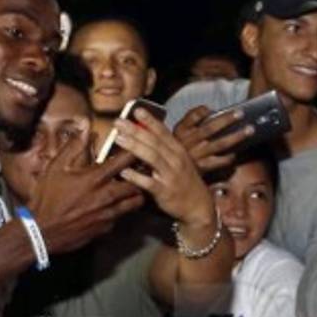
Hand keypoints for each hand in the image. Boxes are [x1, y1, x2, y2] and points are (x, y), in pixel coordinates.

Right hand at [25, 131, 144, 254]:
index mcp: (95, 178)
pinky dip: (122, 209)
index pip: (125, 160)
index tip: (138, 147)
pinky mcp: (106, 228)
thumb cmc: (47, 198)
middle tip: (140, 170)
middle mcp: (106, 196)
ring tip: (132, 187)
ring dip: (136, 194)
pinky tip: (116, 205)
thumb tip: (85, 125)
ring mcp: (108, 214)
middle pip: (138, 184)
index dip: (135, 151)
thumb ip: (73, 146)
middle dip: (141, 176)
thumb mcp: (55, 168)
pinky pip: (122, 216)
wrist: (42, 231)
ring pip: (135, 203)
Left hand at [114, 108, 216, 226]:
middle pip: (154, 141)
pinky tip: (124, 171)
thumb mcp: (179, 161)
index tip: (137, 110)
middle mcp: (176, 160)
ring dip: (135, 147)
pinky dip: (136, 176)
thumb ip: (163, 148)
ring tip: (118, 139)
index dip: (150, 120)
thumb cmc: (184, 181)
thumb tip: (142, 134)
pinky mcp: (165, 192)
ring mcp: (171, 176)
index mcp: (178, 151)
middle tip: (118, 122)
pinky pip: (149, 183)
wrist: (198, 206)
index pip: (163, 132)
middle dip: (136, 130)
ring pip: (152, 157)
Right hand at [172, 105, 254, 172]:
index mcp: (181, 131)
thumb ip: (191, 120)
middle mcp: (188, 143)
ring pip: (219, 144)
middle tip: (241, 113)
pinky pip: (219, 162)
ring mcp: (196, 156)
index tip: (211, 108)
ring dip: (236, 136)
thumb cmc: (179, 150)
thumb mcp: (178, 134)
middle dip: (226, 120)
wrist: (170, 174)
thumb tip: (209, 110)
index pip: (192, 117)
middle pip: (210, 128)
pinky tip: (236, 153)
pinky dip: (229, 157)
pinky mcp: (202, 168)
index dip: (202, 111)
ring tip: (249, 130)